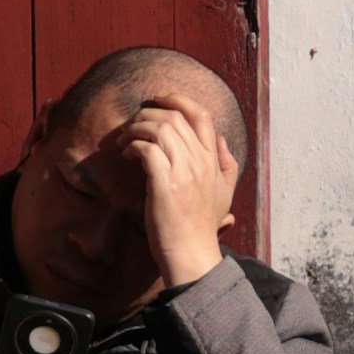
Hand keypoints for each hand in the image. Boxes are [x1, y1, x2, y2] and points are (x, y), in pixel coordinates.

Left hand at [110, 95, 237, 296]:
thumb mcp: (224, 193)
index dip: (178, 99)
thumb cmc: (202, 227)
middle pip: (174, 117)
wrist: (191, 254)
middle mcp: (200, 161)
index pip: (201, 114)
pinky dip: (134, 145)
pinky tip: (127, 154)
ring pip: (159, 128)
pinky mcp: (164, 183)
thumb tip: (221, 140)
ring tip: (126, 138)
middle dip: (149, 112)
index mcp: (213, 160)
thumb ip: (227, 164)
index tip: (159, 98)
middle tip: (134, 122)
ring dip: (137, 127)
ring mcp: (183, 171)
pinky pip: (147, 149)